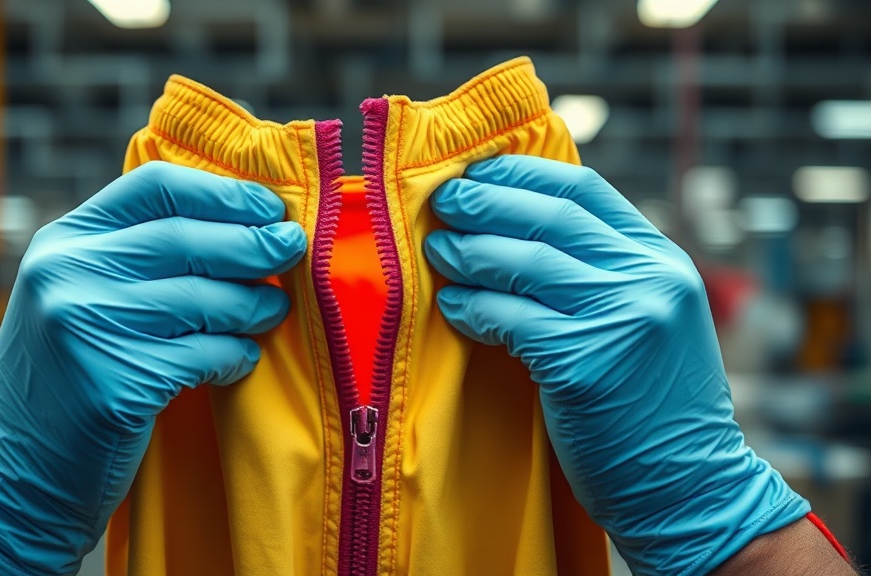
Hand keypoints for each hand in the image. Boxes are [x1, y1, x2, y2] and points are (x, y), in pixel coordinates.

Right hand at [0, 162, 306, 574]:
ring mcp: (86, 328)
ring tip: (274, 311)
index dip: (223, 193)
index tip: (268, 207)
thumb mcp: (79, 296)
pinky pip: (202, 355)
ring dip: (252, 305)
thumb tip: (242, 224)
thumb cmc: (69, 378)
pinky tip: (241, 359)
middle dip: (253, 243)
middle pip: (185, 238)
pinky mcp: (114, 384)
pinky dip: (233, 355)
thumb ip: (137, 256)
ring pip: (201, 298)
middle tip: (291, 249)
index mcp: (63, 241)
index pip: (154, 187)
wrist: (18, 472)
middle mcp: (66, 274)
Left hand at [424, 156, 809, 574]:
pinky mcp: (584, 365)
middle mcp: (649, 280)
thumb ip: (603, 271)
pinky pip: (510, 319)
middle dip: (487, 202)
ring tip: (436, 247)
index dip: (522, 175)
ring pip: (525, 262)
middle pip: (550, 217)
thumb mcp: (647, 319)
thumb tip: (520, 227)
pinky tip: (452, 306)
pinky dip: (474, 308)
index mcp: (663, 260)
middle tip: (443, 200)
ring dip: (470, 251)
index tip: (478, 173)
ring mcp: (620, 320)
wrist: (688, 487)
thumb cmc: (651, 406)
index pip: (584, 190)